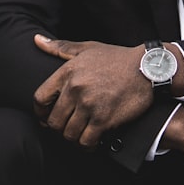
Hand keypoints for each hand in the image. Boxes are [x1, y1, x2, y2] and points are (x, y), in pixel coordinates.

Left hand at [33, 35, 151, 149]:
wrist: (147, 67)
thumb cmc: (117, 58)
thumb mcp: (88, 48)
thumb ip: (60, 47)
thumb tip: (36, 40)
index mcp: (67, 72)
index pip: (40, 99)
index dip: (40, 112)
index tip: (46, 117)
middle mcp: (76, 89)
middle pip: (53, 121)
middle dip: (59, 128)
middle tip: (67, 127)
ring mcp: (90, 105)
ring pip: (69, 134)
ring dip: (73, 137)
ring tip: (80, 134)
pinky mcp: (104, 119)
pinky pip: (86, 140)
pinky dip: (87, 145)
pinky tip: (92, 141)